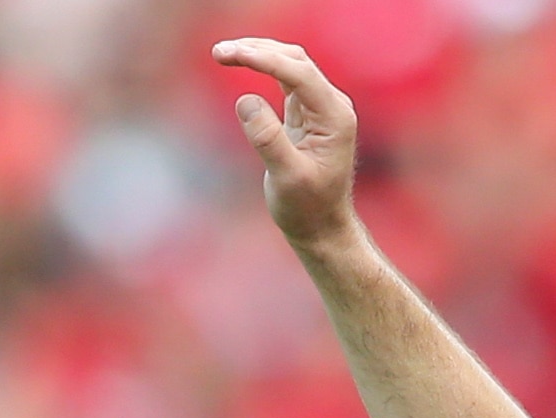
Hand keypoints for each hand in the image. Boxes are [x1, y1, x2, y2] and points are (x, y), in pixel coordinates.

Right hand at [213, 38, 360, 253]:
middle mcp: (333, 106)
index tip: (230, 55)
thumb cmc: (307, 209)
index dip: (264, 59)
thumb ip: (268, 139)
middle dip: (258, 50)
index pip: (299, 73)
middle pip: (295, 60)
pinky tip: (241, 61)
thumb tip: (245, 101)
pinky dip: (263, 67)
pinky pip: (286, 78)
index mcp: (336, 117)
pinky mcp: (307, 112)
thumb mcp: (287, 178)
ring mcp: (321, 107)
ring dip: (259, 54)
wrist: (321, 228)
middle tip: (219, 52)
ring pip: (290, 64)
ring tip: (223, 53)